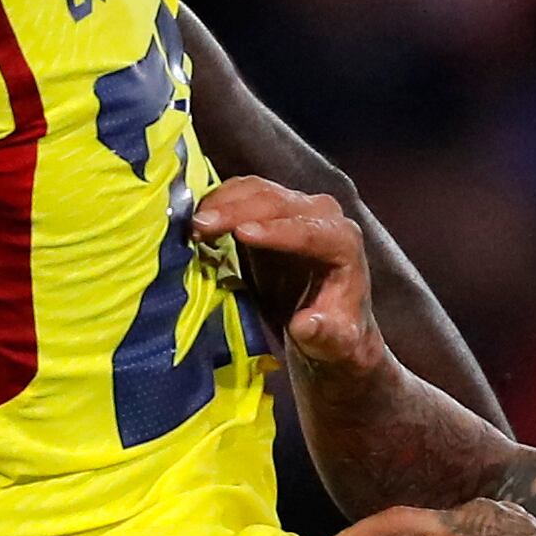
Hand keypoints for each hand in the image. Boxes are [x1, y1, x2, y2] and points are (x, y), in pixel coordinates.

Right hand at [195, 175, 377, 370]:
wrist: (327, 322)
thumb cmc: (334, 333)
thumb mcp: (334, 344)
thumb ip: (324, 334)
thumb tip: (306, 323)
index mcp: (344, 243)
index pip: (310, 232)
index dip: (276, 232)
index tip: (241, 234)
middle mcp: (324, 215)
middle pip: (277, 203)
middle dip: (237, 212)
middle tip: (199, 225)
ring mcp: (296, 206)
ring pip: (256, 191)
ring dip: (221, 203)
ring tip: (192, 223)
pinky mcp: (271, 207)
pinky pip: (242, 194)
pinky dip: (217, 203)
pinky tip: (194, 217)